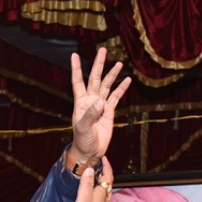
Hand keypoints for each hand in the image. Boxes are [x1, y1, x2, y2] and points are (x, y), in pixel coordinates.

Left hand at [69, 48, 130, 166]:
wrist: (91, 151)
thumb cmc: (82, 140)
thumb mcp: (82, 128)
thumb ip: (90, 114)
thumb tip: (101, 101)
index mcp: (80, 102)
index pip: (78, 82)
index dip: (76, 68)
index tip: (75, 55)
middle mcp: (90, 100)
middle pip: (95, 78)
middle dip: (98, 64)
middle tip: (102, 50)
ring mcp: (100, 105)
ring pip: (107, 85)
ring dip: (112, 75)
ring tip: (119, 64)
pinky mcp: (109, 111)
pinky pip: (116, 97)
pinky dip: (121, 89)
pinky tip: (127, 80)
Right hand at [69, 163, 117, 201]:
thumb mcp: (82, 201)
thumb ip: (86, 185)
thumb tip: (90, 169)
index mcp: (101, 194)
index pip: (108, 176)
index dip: (106, 166)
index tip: (103, 157)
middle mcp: (103, 200)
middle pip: (106, 182)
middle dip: (103, 172)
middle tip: (96, 164)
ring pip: (103, 190)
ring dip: (99, 181)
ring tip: (92, 175)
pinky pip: (98, 198)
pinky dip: (95, 191)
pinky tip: (88, 193)